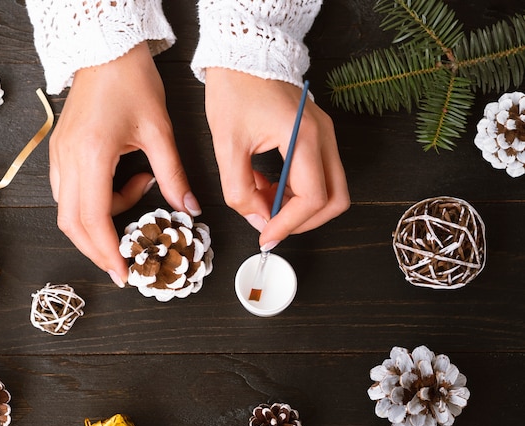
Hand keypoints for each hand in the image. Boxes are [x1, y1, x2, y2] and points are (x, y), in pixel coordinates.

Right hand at [49, 42, 199, 285]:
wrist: (105, 50)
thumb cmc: (131, 82)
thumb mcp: (159, 131)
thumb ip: (173, 175)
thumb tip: (189, 208)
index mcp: (91, 156)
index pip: (94, 220)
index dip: (108, 252)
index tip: (123, 272)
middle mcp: (67, 160)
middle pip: (71, 224)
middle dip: (97, 249)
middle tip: (123, 262)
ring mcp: (58, 156)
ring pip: (68, 210)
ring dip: (98, 223)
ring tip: (135, 198)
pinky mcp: (59, 151)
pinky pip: (68, 192)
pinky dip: (92, 204)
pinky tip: (119, 186)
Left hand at [204, 68, 349, 249]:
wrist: (243, 54)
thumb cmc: (235, 90)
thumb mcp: (226, 145)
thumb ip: (239, 190)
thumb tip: (257, 220)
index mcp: (303, 137)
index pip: (313, 198)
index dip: (289, 224)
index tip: (266, 235)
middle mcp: (323, 137)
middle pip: (335, 200)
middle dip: (304, 221)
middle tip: (272, 225)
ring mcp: (324, 135)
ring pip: (329, 189)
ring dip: (297, 205)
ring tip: (261, 197)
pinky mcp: (317, 135)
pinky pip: (318, 174)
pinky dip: (295, 189)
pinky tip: (266, 183)